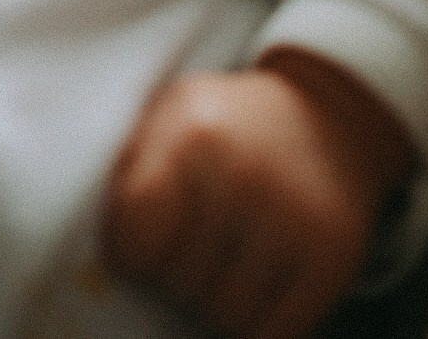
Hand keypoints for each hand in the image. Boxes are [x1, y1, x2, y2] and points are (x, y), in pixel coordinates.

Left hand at [101, 52, 414, 338]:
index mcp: (194, 138)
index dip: (133, 253)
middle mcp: (246, 179)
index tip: (148, 238)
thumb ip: (127, 177)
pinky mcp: (333, 259)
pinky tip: (262, 276)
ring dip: (218, 298)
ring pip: (223, 316)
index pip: (133, 245)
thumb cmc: (229, 124)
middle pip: (176, 285)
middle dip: (177, 273)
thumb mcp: (169, 118)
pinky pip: (271, 334)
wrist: (329, 110)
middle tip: (201, 236)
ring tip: (232, 253)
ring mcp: (294, 221)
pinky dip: (260, 321)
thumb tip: (94, 266)